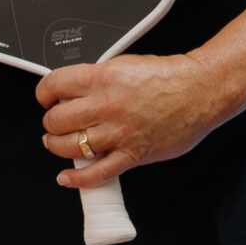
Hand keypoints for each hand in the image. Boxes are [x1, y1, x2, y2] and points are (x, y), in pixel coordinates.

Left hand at [37, 51, 230, 189]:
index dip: (43, 94)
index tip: (45, 99)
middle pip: (56, 120)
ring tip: (58, 143)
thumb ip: (95, 79)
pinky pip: (98, 173)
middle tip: (55, 122)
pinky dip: (78, 179)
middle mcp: (108, 105)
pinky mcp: (134, 154)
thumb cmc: (168, 77)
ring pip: (71, 146)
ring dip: (58, 147)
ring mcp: (120, 132)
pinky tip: (68, 177)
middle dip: (50, 123)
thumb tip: (72, 91)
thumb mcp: (123, 65)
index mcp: (102, 78)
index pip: (53, 86)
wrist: (202, 90)